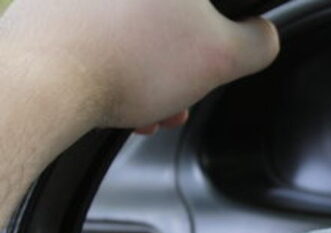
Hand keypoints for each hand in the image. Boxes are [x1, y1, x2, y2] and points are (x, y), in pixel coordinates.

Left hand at [0, 0, 278, 129]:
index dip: (226, 27)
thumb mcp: (225, 57)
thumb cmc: (128, 62)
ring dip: (151, 66)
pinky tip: (119, 93)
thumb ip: (260, 43)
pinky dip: (113, 57)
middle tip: (185, 86)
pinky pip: (98, 26)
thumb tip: (263, 37)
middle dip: (182, 56)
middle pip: (174, 11)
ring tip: (152, 103)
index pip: (216, 3)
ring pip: (134, 20)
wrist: (45, 81)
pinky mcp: (51, 3)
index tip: (221, 48)